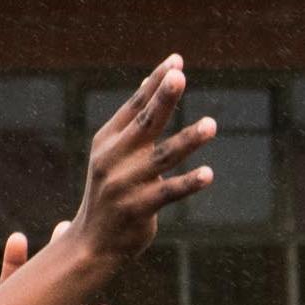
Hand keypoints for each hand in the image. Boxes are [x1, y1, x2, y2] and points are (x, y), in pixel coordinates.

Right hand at [68, 55, 216, 273]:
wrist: (92, 242)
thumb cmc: (110, 192)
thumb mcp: (112, 154)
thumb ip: (132, 123)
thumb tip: (152, 82)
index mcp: (108, 140)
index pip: (134, 106)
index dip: (155, 83)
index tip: (176, 61)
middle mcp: (115, 158)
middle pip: (145, 123)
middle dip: (163, 98)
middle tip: (180, 76)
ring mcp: (126, 184)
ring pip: (163, 157)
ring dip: (188, 139)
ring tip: (211, 124)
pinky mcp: (139, 209)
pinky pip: (170, 193)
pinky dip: (189, 183)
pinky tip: (209, 174)